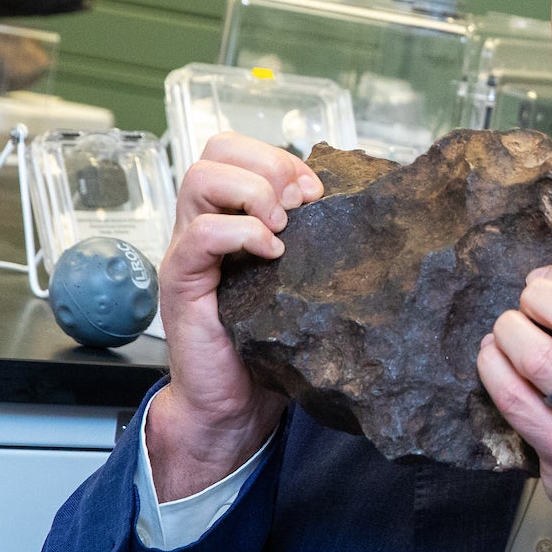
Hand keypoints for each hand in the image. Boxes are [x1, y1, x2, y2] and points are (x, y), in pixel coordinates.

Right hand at [145, 133, 320, 500]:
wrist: (235, 403)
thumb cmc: (269, 343)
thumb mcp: (299, 281)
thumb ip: (315, 242)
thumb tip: (369, 210)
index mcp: (230, 214)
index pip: (237, 148)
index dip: (279, 157)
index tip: (318, 192)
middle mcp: (203, 222)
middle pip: (215, 148)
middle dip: (268, 164)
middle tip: (301, 205)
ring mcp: (188, 249)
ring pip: (200, 178)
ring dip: (253, 193)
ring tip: (283, 230)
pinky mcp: (182, 281)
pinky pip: (201, 235)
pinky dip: (241, 234)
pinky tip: (272, 256)